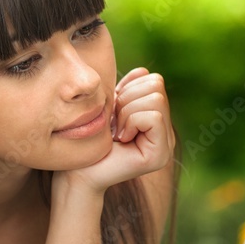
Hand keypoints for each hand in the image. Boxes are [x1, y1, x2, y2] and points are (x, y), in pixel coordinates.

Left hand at [56, 68, 174, 194]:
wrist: (77, 173)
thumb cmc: (89, 140)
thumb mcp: (109, 106)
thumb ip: (127, 89)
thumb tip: (143, 71)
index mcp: (158, 119)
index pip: (154, 80)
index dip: (129, 88)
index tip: (113, 112)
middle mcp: (167, 133)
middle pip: (157, 86)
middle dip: (128, 99)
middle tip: (114, 123)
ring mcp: (167, 145)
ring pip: (156, 100)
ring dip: (127, 112)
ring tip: (117, 132)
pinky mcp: (160, 156)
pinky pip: (153, 117)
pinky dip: (131, 122)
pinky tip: (121, 139)